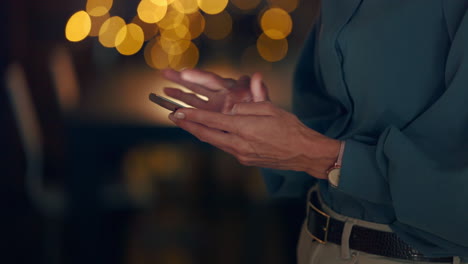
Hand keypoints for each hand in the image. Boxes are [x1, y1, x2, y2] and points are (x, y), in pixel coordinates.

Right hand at [162, 69, 268, 113]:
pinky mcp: (212, 114)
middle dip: (182, 79)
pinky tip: (169, 105)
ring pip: (193, 96)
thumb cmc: (264, 111)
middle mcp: (220, 93)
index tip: (184, 74)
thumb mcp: (263, 102)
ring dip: (178, 91)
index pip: (211, 80)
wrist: (266, 123)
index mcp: (230, 88)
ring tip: (163, 86)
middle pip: (198, 84)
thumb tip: (256, 76)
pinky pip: (195, 108)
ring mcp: (215, 104)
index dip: (197, 76)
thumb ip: (259, 91)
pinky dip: (183, 106)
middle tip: (166, 73)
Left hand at [168, 101, 339, 178]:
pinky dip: (214, 138)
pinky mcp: (245, 160)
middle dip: (188, 126)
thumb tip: (229, 106)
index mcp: (244, 129)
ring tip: (187, 124)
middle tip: (173, 117)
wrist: (303, 153)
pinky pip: (225, 147)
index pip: (211, 121)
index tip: (177, 111)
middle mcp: (239, 144)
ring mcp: (241, 155)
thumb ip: (248, 104)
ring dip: (199, 132)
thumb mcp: (270, 108)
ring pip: (214, 142)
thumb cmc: (289, 127)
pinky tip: (211, 132)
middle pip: (206, 135)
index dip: (192, 116)